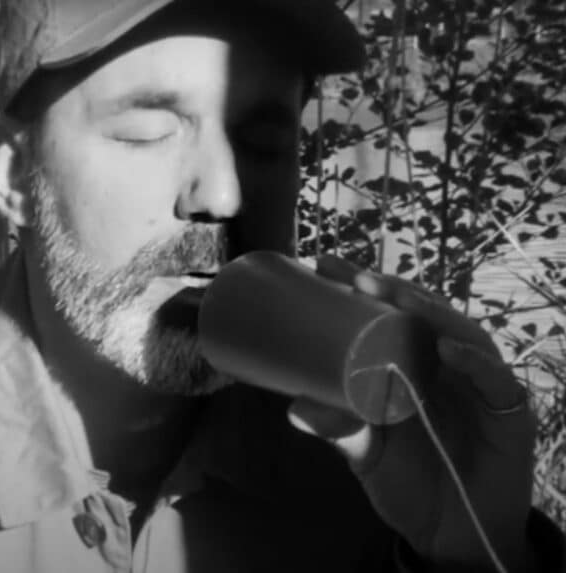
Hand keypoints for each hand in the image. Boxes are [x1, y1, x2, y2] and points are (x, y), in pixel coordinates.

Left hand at [288, 255, 535, 571]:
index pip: (389, 315)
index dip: (362, 289)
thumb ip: (338, 429)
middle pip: (423, 314)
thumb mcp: (366, 452)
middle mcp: (446, 365)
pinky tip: (445, 348)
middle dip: (389, 289)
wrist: (450, 535)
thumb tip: (295, 407)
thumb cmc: (409, 483)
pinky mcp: (508, 412)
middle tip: (350, 274)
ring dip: (429, 311)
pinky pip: (495, 380)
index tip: (321, 267)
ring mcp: (478, 384)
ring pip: (461, 333)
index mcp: (412, 366)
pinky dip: (473, 361)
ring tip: (393, 296)